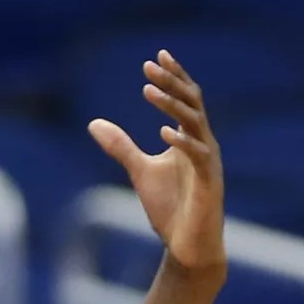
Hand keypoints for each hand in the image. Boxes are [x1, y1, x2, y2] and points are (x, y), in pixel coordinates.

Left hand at [88, 50, 226, 274]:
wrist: (187, 246)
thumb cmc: (170, 209)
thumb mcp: (139, 170)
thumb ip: (121, 146)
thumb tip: (94, 123)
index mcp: (190, 139)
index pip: (186, 100)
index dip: (174, 77)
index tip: (157, 56)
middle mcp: (203, 145)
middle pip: (192, 104)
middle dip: (171, 83)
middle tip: (149, 66)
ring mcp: (208, 163)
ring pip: (195, 124)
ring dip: (173, 106)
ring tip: (150, 90)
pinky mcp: (210, 183)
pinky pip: (199, 156)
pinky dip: (182, 143)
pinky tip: (164, 132)